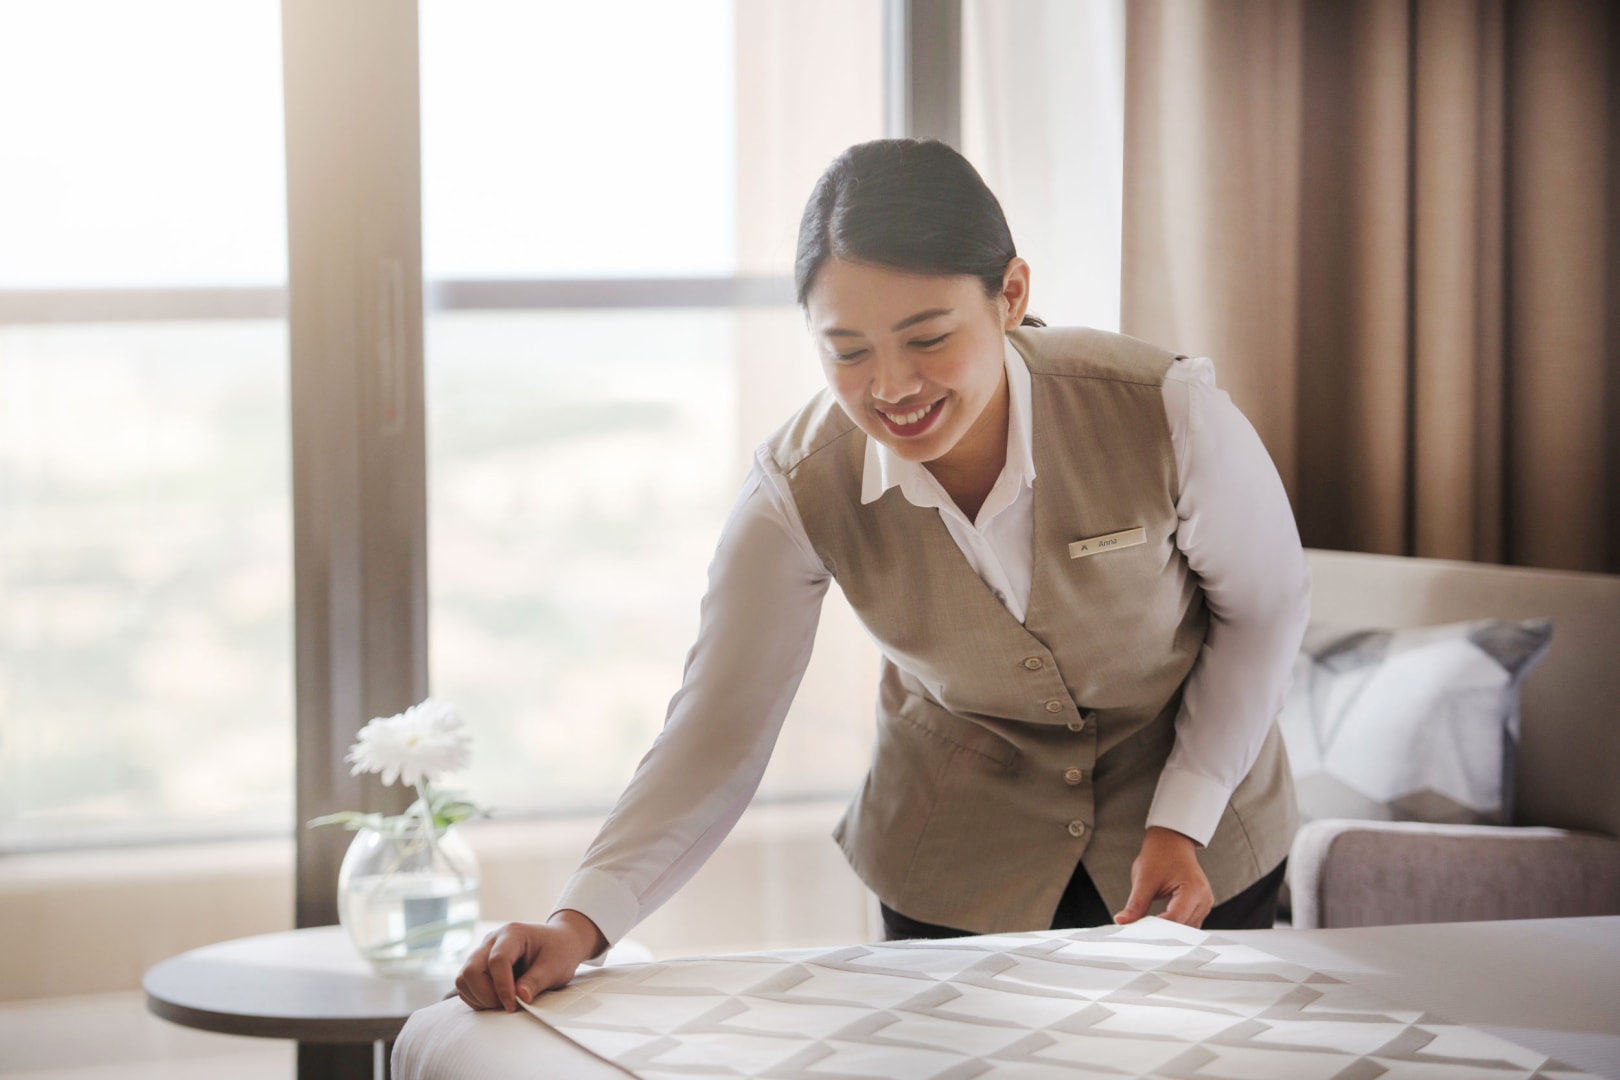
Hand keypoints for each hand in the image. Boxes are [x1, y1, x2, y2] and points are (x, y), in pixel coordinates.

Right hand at [454, 910, 606, 1011]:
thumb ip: (537, 981)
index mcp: (512, 933)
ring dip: (479, 997)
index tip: (512, 1005)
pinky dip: (477, 998)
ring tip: (503, 1003)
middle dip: (486, 994)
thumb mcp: (555, 966)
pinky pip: (466, 986)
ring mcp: (482, 952)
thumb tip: (519, 998)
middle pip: (472, 969)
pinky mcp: (479, 965)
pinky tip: (497, 1000)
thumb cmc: (558, 951)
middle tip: (508, 1005)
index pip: (497, 960)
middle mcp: (492, 940)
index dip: (502, 987)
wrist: (558, 942)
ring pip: (464, 978)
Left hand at [1112, 826, 1213, 927]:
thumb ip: (1135, 904)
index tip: (1138, 931)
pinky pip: (1187, 925)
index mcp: (1193, 889)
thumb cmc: (1160, 855)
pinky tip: (1158, 924)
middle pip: (1182, 927)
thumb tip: (1123, 920)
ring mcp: (1204, 905)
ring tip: (1148, 927)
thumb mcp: (1144, 879)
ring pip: (1185, 930)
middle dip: (1161, 932)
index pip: (1175, 918)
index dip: (1156, 928)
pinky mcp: (1199, 908)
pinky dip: (1173, 926)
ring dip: (1168, 931)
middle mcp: (1203, 900)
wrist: (1171, 843)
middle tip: (1140, 931)